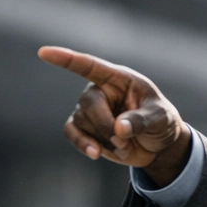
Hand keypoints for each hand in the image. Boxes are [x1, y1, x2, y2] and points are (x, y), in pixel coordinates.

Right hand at [38, 46, 190, 184]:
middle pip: (88, 103)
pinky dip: (83, 144)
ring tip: (125, 148)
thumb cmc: (161, 121)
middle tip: (125, 142)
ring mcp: (90, 110)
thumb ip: (142, 120)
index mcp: (119, 79)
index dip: (67, 59)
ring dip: (102, 139)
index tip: (44, 53)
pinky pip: (72, 133)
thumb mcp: (161, 117)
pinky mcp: (86, 128)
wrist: (159, 144)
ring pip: (81, 121)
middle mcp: (100, 91)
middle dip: (105, 125)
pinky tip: (95, 154)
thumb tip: (119, 128)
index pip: (89, 66)